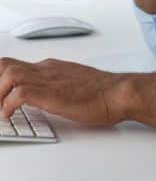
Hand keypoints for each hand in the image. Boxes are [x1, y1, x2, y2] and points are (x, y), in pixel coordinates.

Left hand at [0, 57, 123, 125]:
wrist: (118, 92)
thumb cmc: (102, 92)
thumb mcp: (73, 83)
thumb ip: (57, 85)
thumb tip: (46, 96)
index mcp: (50, 67)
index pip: (14, 64)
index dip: (0, 79)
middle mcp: (46, 69)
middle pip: (6, 64)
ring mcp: (48, 80)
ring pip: (9, 74)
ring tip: (0, 109)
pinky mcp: (52, 94)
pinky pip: (20, 94)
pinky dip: (8, 105)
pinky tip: (9, 115)